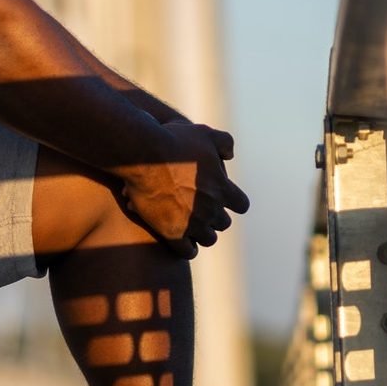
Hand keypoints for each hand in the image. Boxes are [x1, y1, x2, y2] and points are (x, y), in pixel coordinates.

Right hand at [117, 122, 249, 257]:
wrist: (144, 156)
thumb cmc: (174, 142)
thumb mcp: (205, 133)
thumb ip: (224, 143)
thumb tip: (230, 155)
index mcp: (222, 189)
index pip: (242, 205)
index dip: (234, 202)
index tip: (224, 198)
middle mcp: (211, 209)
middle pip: (223, 223)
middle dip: (215, 217)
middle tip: (203, 210)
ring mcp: (192, 224)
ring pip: (208, 239)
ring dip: (203, 233)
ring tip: (193, 226)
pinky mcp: (172, 234)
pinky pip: (187, 252)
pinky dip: (187, 249)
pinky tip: (182, 242)